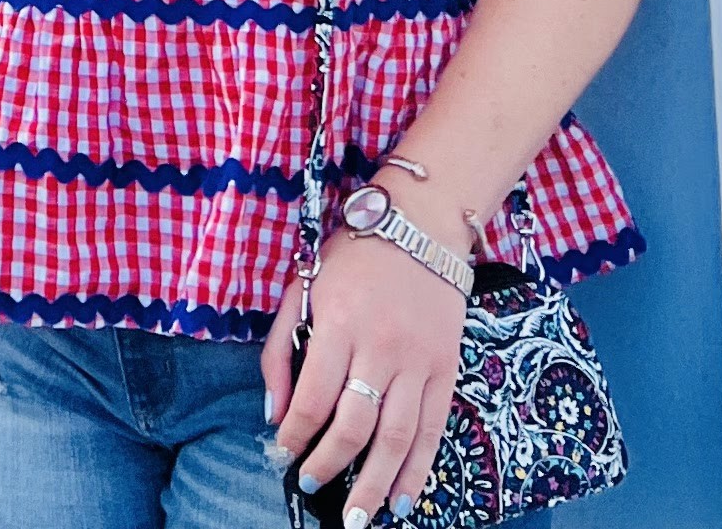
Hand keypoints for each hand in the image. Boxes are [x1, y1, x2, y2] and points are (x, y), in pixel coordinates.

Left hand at [264, 234, 466, 523]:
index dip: (296, 433)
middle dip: (330, 466)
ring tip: (359, 518)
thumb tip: (274, 412)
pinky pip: (433, 431)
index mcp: (338, 321)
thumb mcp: (303, 284)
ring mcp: (418, 361)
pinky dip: (418, 470)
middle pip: (355, 425)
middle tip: (311, 486)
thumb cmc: (353, 255)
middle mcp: (380, 345)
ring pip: (397, 438)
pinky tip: (402, 499)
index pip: (314, 396)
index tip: (283, 453)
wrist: (421, 223)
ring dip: (375, 484)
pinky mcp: (447, 370)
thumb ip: (282, 348)